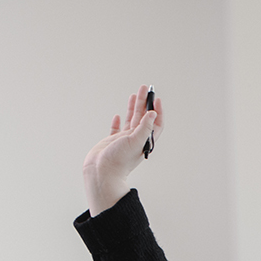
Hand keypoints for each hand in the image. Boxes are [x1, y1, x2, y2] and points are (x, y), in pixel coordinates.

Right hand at [83, 85, 163, 215]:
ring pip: (130, 120)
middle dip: (145, 102)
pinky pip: (116, 129)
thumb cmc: (119, 160)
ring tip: (134, 95)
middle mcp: (135, 140)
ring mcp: (123, 140)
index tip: (157, 99)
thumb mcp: (135, 142)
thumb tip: (153, 113)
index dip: (158, 111)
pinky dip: (118, 122)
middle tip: (146, 88)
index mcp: (144, 141)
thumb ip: (145, 128)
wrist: (102, 172)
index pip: (155, 123)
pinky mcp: (112, 142)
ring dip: (133, 107)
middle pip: (143, 117)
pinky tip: (118, 116)